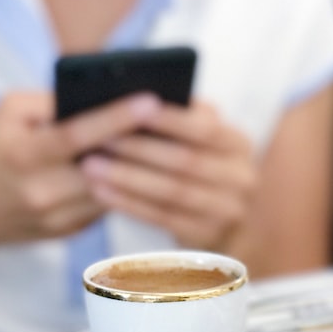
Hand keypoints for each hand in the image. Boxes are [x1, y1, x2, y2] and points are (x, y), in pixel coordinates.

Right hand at [0, 91, 163, 249]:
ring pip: (116, 190)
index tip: (151, 101)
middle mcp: (41, 191)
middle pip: (106, 167)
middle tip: (179, 122)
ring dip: (145, 169)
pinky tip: (156, 169)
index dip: (115, 118)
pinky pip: (111, 205)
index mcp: (23, 154)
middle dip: (143, 145)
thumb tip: (104, 97)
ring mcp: (59, 217)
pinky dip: (132, 186)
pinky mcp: (74, 231)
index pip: (76, 135)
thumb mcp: (10, 114)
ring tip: (175, 142)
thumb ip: (52, 103)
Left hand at [79, 99, 257, 251]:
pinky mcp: (207, 236)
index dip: (170, 119)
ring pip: (172, 192)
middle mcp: (242, 179)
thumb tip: (135, 95)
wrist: (219, 218)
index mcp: (239, 145)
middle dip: (139, 149)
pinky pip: (163, 218)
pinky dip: (129, 203)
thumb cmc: (197, 164)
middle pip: (186, 162)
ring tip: (90, 165)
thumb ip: (182, 116)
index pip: (206, 129)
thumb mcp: (200, 139)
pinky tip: (100, 191)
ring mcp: (228, 211)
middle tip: (97, 137)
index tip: (131, 106)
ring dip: (127, 177)